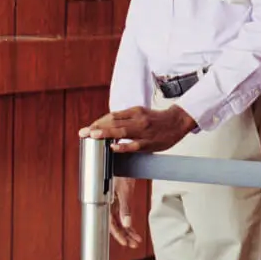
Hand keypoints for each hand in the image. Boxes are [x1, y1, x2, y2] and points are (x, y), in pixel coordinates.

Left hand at [78, 106, 197, 153]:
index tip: (87, 129)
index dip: (98, 122)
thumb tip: (107, 126)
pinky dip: (123, 147)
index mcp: (134, 111)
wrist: (177, 122)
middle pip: (114, 122)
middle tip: (84, 133)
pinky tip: (113, 148)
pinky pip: (134, 145)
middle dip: (97, 128)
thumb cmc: (156, 120)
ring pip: (122, 131)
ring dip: (106, 133)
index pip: (112, 116)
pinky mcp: (148, 143)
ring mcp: (143, 131)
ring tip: (93, 136)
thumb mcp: (140, 113)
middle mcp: (137, 119)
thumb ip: (125, 119)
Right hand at [108, 176, 146, 249]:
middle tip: (133, 244)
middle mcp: (109, 205)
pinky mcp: (119, 200)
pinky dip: (128, 223)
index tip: (125, 242)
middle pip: (116, 225)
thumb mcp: (124, 191)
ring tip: (136, 240)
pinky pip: (123, 215)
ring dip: (128, 232)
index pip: (111, 224)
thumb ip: (125, 208)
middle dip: (125, 236)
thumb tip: (127, 224)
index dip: (118, 235)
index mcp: (106, 203)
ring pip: (120, 222)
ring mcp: (114, 203)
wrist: (121, 160)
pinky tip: (133, 230)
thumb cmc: (119, 172)